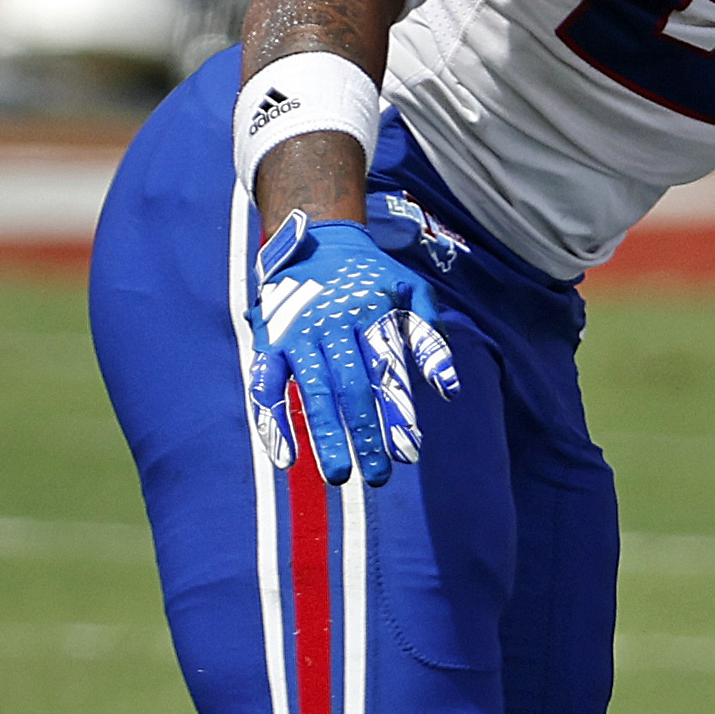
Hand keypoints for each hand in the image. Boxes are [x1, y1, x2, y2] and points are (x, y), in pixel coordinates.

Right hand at [249, 213, 459, 487]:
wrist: (316, 237)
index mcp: (369, 312)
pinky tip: (285, 458)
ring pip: (312, 390)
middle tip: (378, 476)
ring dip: (325, 435)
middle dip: (364, 433)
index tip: (409, 452)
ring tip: (340, 476)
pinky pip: (265, 385)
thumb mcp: (412, 291)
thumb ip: (430, 337)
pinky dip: (272, 421)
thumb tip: (449, 390)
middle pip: (349, 386)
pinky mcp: (268, 342)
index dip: (397, 412)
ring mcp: (296, 333)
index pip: (386, 370)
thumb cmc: (372, 276)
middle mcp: (331, 324)